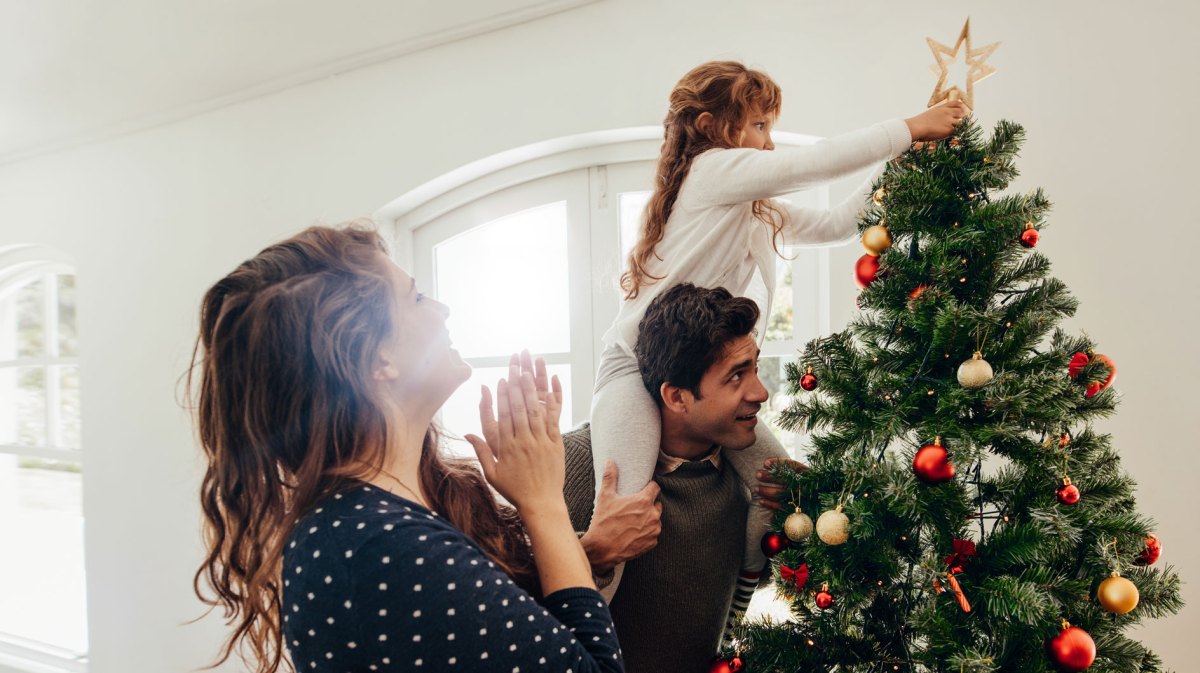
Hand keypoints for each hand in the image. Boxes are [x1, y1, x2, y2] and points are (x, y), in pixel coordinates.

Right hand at [466, 353, 564, 512]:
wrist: (541, 503)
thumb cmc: (514, 490)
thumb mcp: (492, 474)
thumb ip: (481, 451)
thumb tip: (468, 434)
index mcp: (507, 448)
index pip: (503, 416)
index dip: (502, 396)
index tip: (501, 380)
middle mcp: (524, 442)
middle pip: (519, 408)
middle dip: (516, 385)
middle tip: (514, 366)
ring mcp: (541, 442)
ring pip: (535, 411)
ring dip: (531, 389)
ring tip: (528, 371)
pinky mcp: (556, 444)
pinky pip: (554, 420)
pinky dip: (552, 403)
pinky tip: (550, 388)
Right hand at [580, 461, 661, 571]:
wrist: (602, 548)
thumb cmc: (604, 522)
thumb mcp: (605, 497)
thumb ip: (610, 477)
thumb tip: (610, 462)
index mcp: (643, 501)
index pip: (655, 487)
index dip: (649, 488)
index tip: (643, 490)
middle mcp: (653, 515)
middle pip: (656, 504)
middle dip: (648, 505)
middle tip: (634, 508)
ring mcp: (654, 530)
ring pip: (656, 520)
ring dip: (649, 519)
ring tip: (634, 522)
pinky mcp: (653, 542)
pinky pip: (653, 534)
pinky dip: (647, 533)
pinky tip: (635, 533)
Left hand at [755, 457, 808, 510]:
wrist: (818, 504)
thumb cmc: (806, 485)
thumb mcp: (802, 475)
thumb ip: (789, 469)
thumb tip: (766, 463)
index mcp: (808, 474)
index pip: (793, 466)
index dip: (778, 464)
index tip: (765, 463)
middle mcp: (806, 486)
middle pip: (785, 480)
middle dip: (769, 477)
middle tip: (757, 474)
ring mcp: (802, 498)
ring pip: (781, 494)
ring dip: (766, 491)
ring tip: (756, 489)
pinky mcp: (797, 509)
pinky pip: (782, 507)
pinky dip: (770, 504)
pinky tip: (761, 501)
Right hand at [904, 100, 968, 140]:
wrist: (917, 127)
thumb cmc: (919, 123)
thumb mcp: (929, 114)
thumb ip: (938, 115)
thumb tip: (941, 120)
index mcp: (941, 108)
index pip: (956, 103)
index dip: (961, 106)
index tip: (962, 109)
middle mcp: (947, 112)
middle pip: (961, 112)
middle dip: (961, 116)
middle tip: (957, 121)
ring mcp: (949, 120)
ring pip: (959, 123)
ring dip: (956, 126)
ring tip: (949, 130)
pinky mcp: (949, 129)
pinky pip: (955, 131)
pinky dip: (953, 134)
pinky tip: (947, 135)